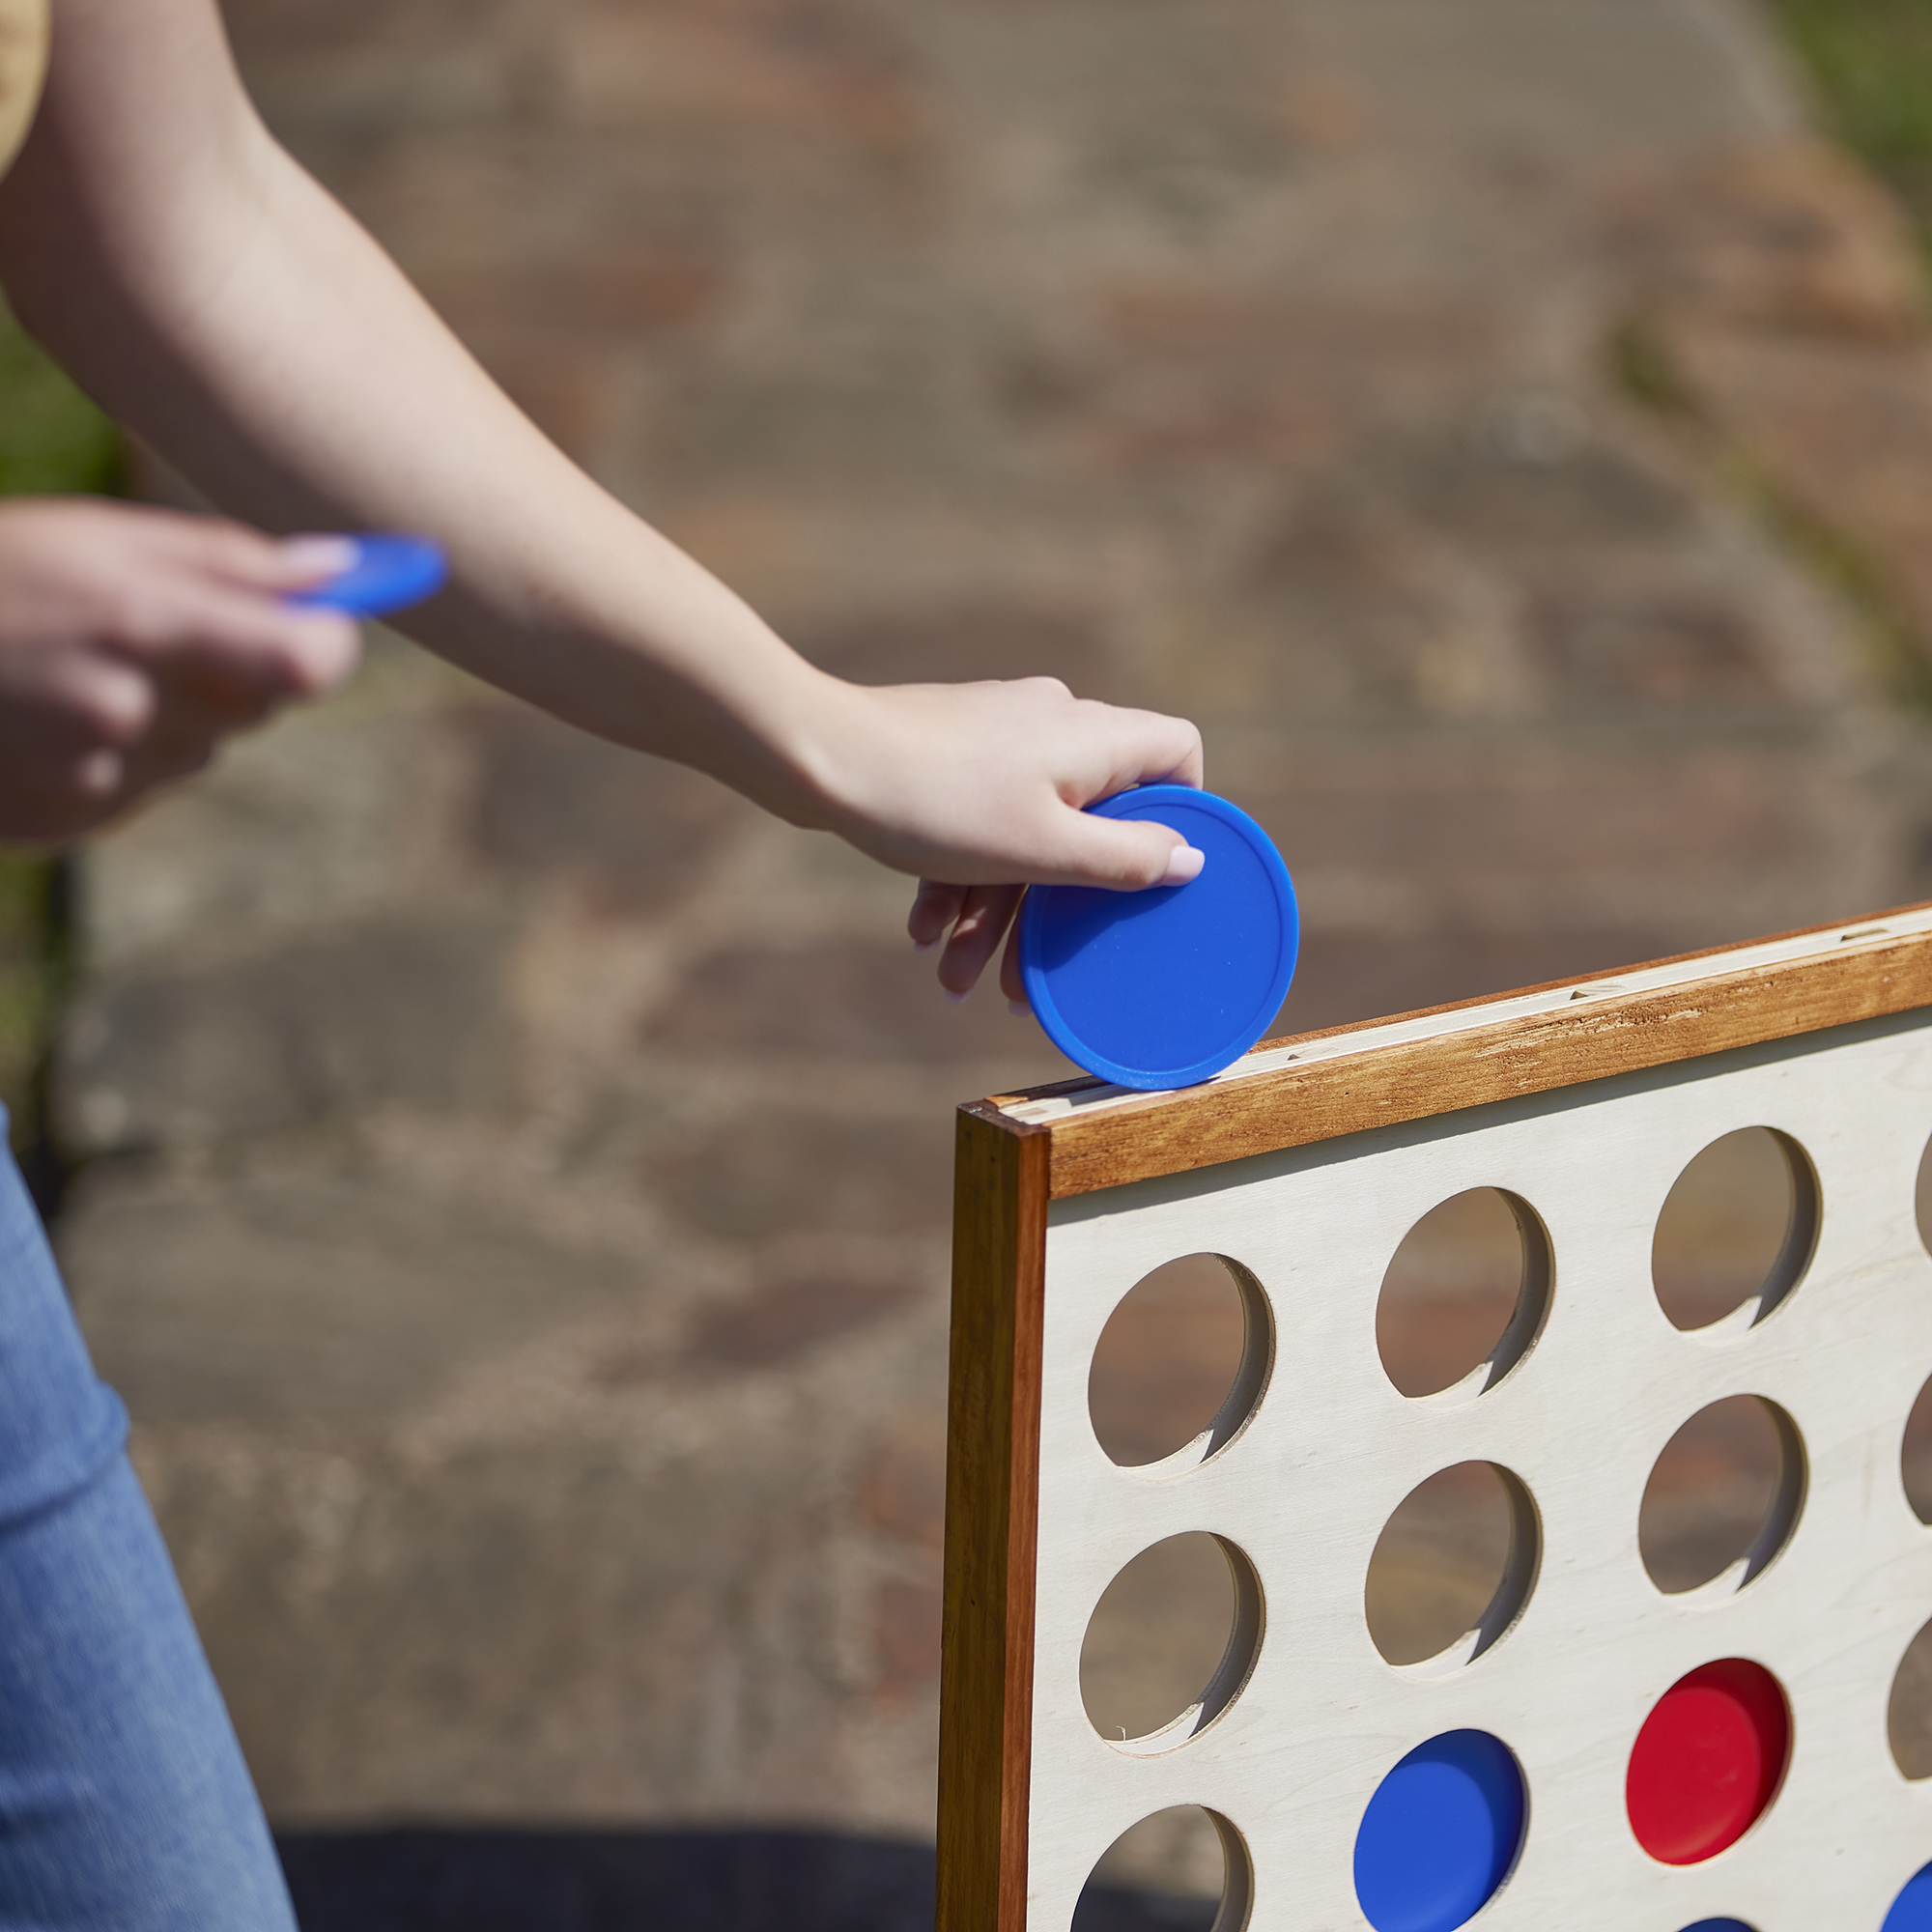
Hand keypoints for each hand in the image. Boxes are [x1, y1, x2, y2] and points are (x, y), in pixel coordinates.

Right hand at [0, 499, 360, 841]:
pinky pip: (136, 787)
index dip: (325, 645)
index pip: (308, 661)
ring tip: (61, 672)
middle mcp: (126, 708)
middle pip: (256, 708)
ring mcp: (94, 776)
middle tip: (138, 629)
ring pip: (196, 750)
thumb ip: (231, 559)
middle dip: (228, 671)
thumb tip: (349, 572)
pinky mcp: (66, 821)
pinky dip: (109, 759)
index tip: (315, 628)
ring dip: (161, 715)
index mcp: (142, 620)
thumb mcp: (95, 538)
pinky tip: (36, 721)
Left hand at [808, 675, 1204, 1003]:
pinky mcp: (952, 753)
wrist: (818, 757)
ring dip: (993, 913)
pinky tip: (922, 932)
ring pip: (1024, 835)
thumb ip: (1125, 859)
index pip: (1177, 755)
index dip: (1180, 815)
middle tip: (1024, 982)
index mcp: (1094, 738)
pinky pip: (978, 823)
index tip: (1157, 878)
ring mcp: (1001, 736)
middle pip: (1090, 822)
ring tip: (952, 978)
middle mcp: (1055, 725)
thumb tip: (1191, 859)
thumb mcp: (1044, 850)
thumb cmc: (937, 802)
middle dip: (1052, 911)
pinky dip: (958, 877)